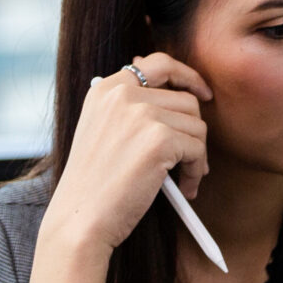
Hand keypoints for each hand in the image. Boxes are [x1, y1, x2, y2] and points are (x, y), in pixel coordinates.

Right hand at [41, 54, 213, 259]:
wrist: (80, 219)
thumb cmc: (94, 183)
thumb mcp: (103, 130)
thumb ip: (130, 106)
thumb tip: (172, 87)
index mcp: (105, 89)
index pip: (158, 64)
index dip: (187, 75)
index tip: (202, 93)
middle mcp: (122, 94)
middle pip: (187, 101)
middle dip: (193, 132)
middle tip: (190, 159)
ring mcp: (141, 114)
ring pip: (197, 126)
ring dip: (197, 155)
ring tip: (184, 178)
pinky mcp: (160, 139)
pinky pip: (198, 149)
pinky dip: (196, 171)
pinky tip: (185, 189)